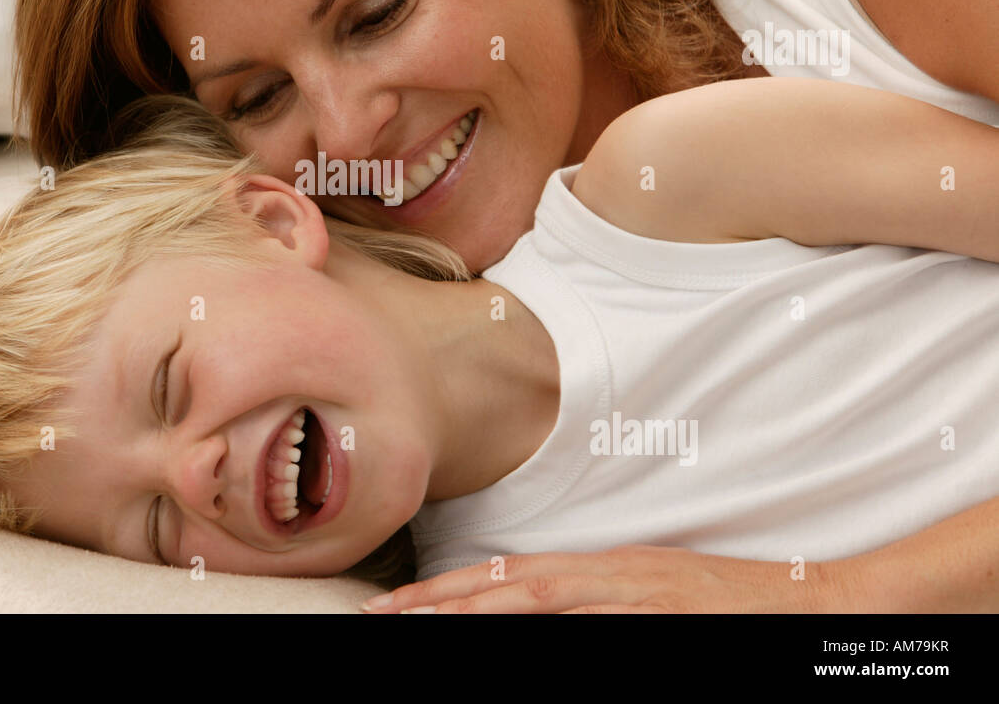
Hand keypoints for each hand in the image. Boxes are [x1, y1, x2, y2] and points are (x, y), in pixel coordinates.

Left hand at [361, 544, 853, 613]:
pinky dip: (545, 624)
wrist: (815, 605)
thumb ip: (597, 601)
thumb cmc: (731, 605)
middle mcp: (610, 577)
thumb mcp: (652, 596)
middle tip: (381, 617)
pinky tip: (506, 627)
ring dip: (474, 611)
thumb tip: (535, 607)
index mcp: (604, 571)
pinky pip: (590, 625)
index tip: (399, 606)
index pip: (511, 577)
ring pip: (538, 600)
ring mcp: (635, 596)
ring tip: (416, 622)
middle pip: (509, 586)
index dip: (450, 590)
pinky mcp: (662, 616)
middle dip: (439, 603)